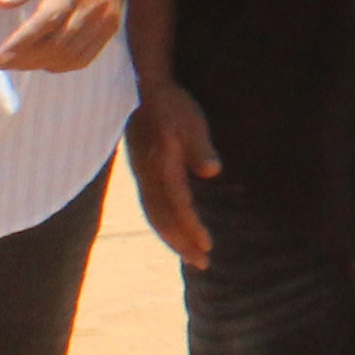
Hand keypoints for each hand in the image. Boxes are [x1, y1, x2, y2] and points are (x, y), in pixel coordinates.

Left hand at [0, 0, 133, 72]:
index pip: (46, 22)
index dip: (20, 44)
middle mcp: (94, 5)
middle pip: (57, 44)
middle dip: (23, 59)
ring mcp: (106, 19)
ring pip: (70, 55)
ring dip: (40, 64)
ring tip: (16, 63)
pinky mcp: (112, 26)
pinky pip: (86, 56)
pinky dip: (62, 65)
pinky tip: (44, 62)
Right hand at [126, 85, 221, 267]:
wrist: (145, 90)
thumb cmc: (173, 106)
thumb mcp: (192, 121)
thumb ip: (199, 147)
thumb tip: (211, 170)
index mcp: (160, 167)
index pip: (176, 207)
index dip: (190, 228)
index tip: (207, 247)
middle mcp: (148, 177)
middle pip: (162, 219)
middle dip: (181, 243)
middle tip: (203, 263)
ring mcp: (143, 177)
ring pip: (155, 216)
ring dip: (172, 238)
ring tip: (193, 256)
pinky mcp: (144, 174)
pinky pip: (152, 207)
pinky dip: (164, 225)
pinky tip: (176, 232)